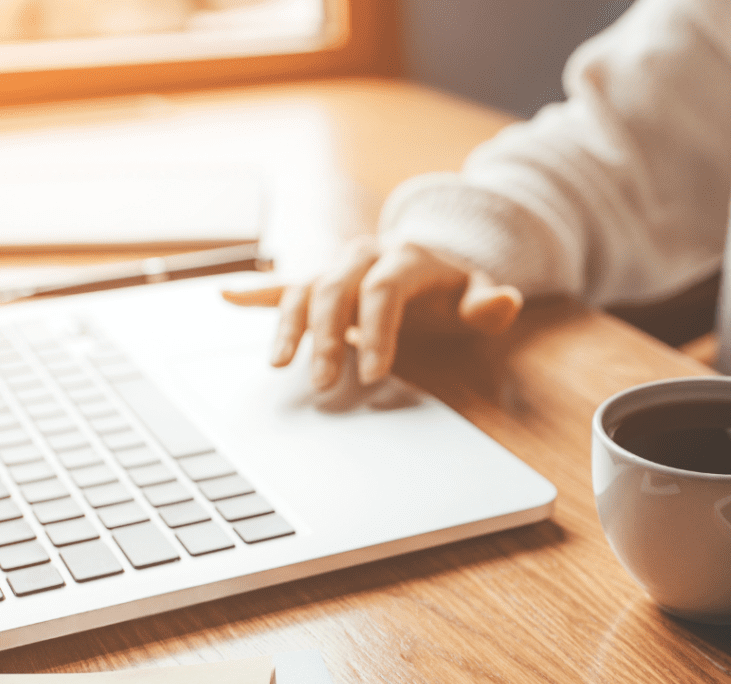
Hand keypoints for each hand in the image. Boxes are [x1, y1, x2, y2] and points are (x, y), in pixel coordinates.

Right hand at [222, 237, 522, 389]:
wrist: (429, 260)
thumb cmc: (451, 290)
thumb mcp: (477, 295)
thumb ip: (488, 303)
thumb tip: (504, 302)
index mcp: (405, 256)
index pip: (384, 290)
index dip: (378, 331)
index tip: (374, 374)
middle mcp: (364, 254)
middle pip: (337, 290)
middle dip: (328, 337)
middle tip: (324, 382)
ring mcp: (337, 266)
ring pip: (305, 288)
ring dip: (288, 326)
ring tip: (277, 363)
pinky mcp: (318, 278)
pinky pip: (284, 282)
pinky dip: (256, 292)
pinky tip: (227, 298)